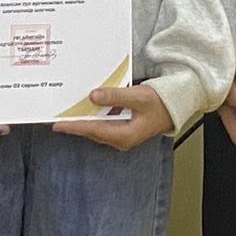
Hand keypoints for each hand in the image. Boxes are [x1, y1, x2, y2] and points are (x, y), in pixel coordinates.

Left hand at [54, 85, 171, 152]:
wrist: (177, 107)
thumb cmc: (162, 103)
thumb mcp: (138, 97)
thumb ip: (115, 97)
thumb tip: (93, 97)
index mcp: (124, 135)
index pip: (93, 130)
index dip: (74, 127)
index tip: (58, 125)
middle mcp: (121, 138)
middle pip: (93, 131)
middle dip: (76, 124)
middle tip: (58, 118)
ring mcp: (123, 134)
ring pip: (97, 128)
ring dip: (85, 120)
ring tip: (70, 113)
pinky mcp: (125, 128)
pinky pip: (105, 123)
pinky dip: (95, 116)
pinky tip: (90, 107)